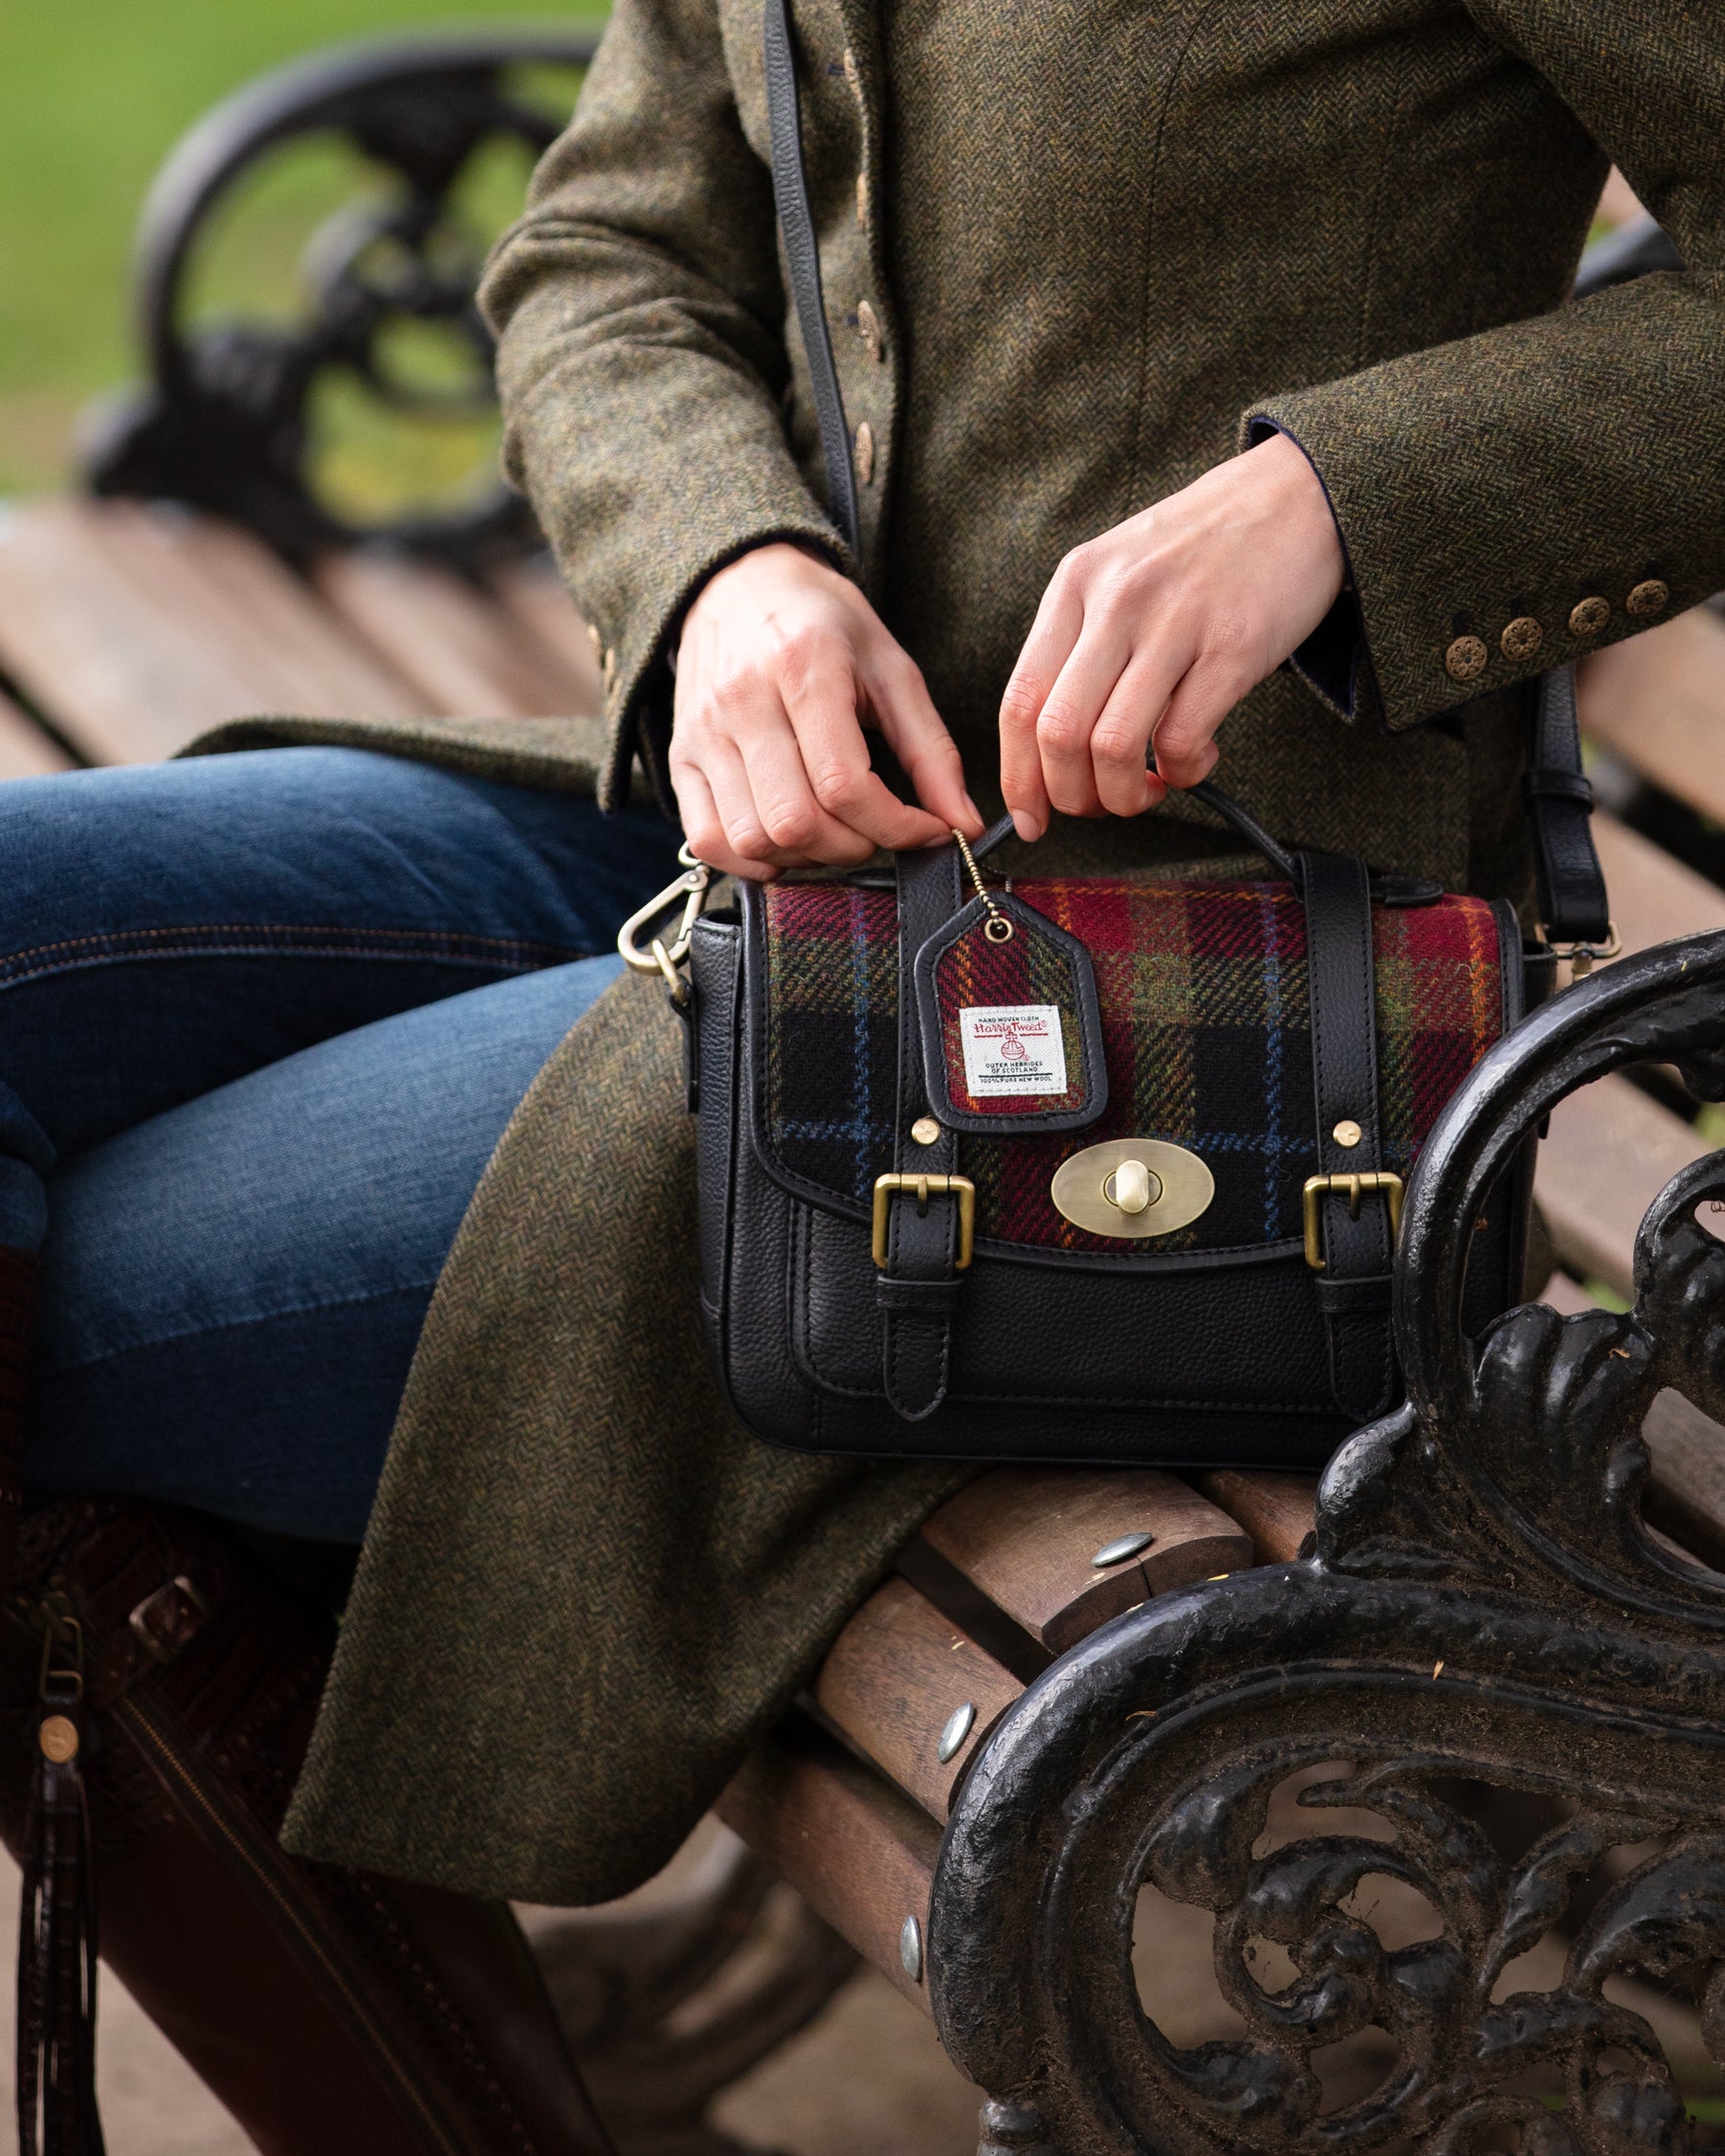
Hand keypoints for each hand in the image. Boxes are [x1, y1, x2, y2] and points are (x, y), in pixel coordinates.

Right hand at [671, 543, 981, 880]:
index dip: (897, 827)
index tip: (927, 830)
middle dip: (853, 847)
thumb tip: (964, 824)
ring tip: (833, 834)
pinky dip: (752, 861)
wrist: (741, 583)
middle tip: (876, 830)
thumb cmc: (822, 624)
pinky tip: (785, 844)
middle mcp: (744, 702)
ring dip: (806, 858)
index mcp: (803, 668)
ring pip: (753, 838)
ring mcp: (704, 733)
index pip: (846, 785)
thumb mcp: (891, 669)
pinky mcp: (680, 757)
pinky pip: (708, 839)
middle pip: (796, 821)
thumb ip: (931, 750)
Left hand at [998, 431, 1345, 838]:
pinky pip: (1181, 740)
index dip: (1018, 776)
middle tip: (1099, 805)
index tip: (1030, 816)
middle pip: (1058, 735)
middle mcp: (1116, 601)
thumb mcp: (1120, 571)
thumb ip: (1080, 644)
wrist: (1296, 495)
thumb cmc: (1203, 549)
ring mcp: (1174, 622)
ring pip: (1112, 748)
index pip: (1020, 701)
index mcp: (1075, 585)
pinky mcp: (1232, 647)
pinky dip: (1182, 771)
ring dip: (1125, 795)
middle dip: (1072, 796)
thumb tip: (1050, 748)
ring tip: (1147, 789)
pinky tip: (1194, 758)